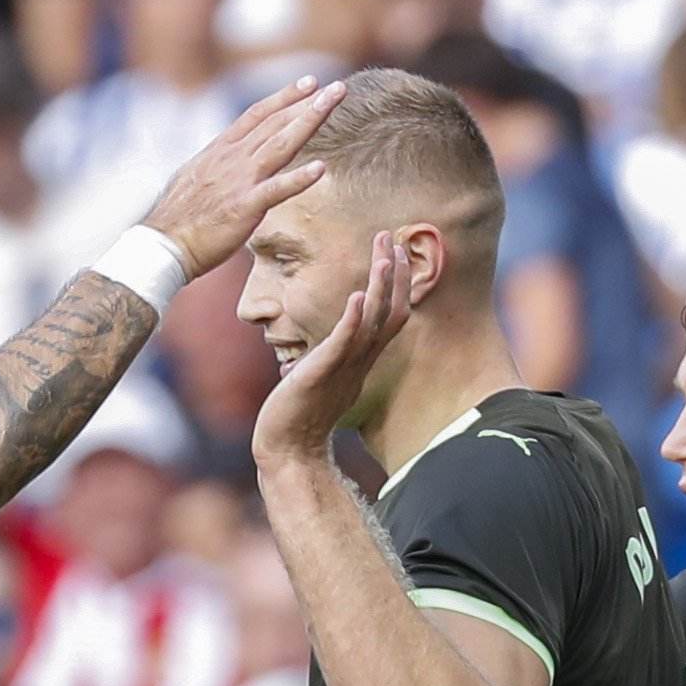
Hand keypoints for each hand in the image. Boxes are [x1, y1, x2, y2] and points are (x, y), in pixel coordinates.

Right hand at [141, 76, 345, 281]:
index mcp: (221, 150)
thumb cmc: (176, 218)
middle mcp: (233, 158)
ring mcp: (240, 180)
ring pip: (281, 143)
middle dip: (308, 101)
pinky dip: (299, 178)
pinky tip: (322, 169)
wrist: (162, 246)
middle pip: (276, 122)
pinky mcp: (245, 207)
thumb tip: (219, 157)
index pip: (257, 115)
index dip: (284, 97)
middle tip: (337, 87)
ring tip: (335, 102)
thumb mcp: (192, 177)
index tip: (309, 83)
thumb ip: (213, 164)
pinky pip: (277, 190)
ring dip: (310, 120)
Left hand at [254, 230, 409, 473]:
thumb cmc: (303, 413)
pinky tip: (358, 296)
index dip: (396, 283)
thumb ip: (335, 355)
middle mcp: (359, 361)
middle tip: (392, 237)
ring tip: (385, 255)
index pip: (390, 315)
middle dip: (394, 274)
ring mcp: (344, 367)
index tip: (393, 250)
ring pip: (372, 323)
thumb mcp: (325, 375)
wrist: (289, 448)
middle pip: (390, 312)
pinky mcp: (322, 374)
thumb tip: (334, 341)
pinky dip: (353, 320)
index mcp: (361, 359)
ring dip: (381, 288)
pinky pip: (343, 344)